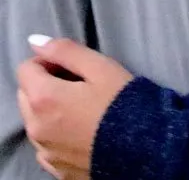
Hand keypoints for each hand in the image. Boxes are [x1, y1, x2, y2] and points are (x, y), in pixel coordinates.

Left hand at [17, 37, 132, 179]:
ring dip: (49, 108)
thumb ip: (66, 51)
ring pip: (34, 120)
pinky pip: (46, 143)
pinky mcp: (55, 166)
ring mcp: (44, 151)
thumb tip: (36, 42)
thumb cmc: (123, 102)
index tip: (72, 64)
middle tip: (79, 82)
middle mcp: (35, 127)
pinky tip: (82, 129)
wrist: (142, 148)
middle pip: (26, 94)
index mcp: (44, 99)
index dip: (49, 60)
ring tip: (83, 106)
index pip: (26, 69)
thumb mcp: (101, 67)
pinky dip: (56, 132)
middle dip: (46, 83)